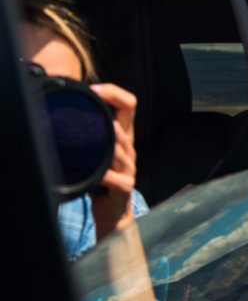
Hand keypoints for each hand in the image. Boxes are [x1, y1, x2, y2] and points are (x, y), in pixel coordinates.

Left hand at [88, 83, 137, 240]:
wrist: (113, 211)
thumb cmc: (103, 179)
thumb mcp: (98, 152)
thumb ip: (91, 134)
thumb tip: (66, 112)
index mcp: (122, 137)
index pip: (129, 104)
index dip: (115, 92)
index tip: (95, 89)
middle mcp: (128, 148)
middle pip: (126, 122)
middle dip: (109, 113)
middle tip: (89, 107)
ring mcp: (128, 167)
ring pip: (121, 149)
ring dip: (109, 142)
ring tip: (96, 141)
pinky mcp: (125, 185)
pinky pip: (117, 178)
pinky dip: (105, 175)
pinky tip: (97, 175)